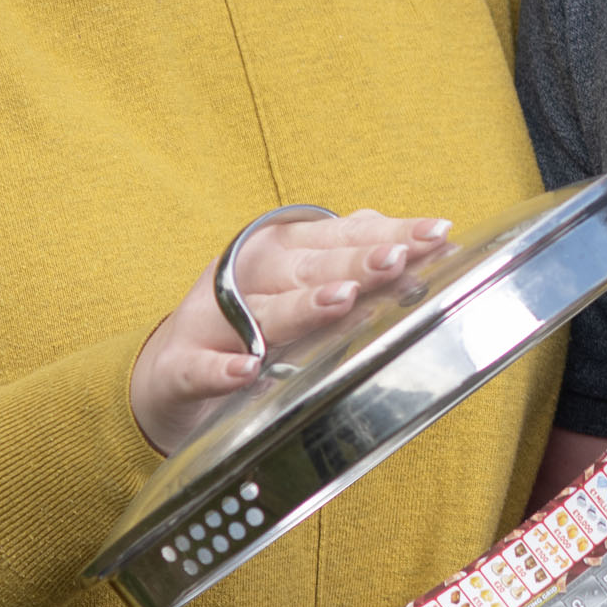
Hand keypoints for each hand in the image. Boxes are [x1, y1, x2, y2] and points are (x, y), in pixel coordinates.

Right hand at [131, 209, 449, 454]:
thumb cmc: (250, 323)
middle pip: (307, 269)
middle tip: (397, 260)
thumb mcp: (296, 286)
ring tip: (341, 301)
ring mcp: (210, 323)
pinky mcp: (180, 368)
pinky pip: (200, 369)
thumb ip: (350, 264)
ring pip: (262, 313)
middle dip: (355, 263)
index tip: (436, 234)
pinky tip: (246, 370)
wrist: (169, 373)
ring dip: (301, 306)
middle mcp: (246, 279)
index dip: (389, 233)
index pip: (342, 236)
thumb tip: (422, 246)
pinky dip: (221, 370)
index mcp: (280, 252)